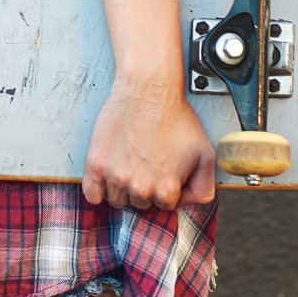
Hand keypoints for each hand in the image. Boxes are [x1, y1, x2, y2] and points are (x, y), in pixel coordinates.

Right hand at [81, 72, 214, 210]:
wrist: (147, 90)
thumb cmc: (175, 117)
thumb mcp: (205, 154)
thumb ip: (203, 187)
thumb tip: (188, 203)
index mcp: (166, 190)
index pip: (164, 206)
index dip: (165, 187)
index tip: (163, 170)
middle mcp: (140, 188)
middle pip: (140, 203)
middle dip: (144, 187)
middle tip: (146, 162)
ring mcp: (116, 177)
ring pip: (117, 200)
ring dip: (123, 188)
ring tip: (130, 164)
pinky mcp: (96, 164)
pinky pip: (93, 195)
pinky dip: (98, 190)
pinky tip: (108, 177)